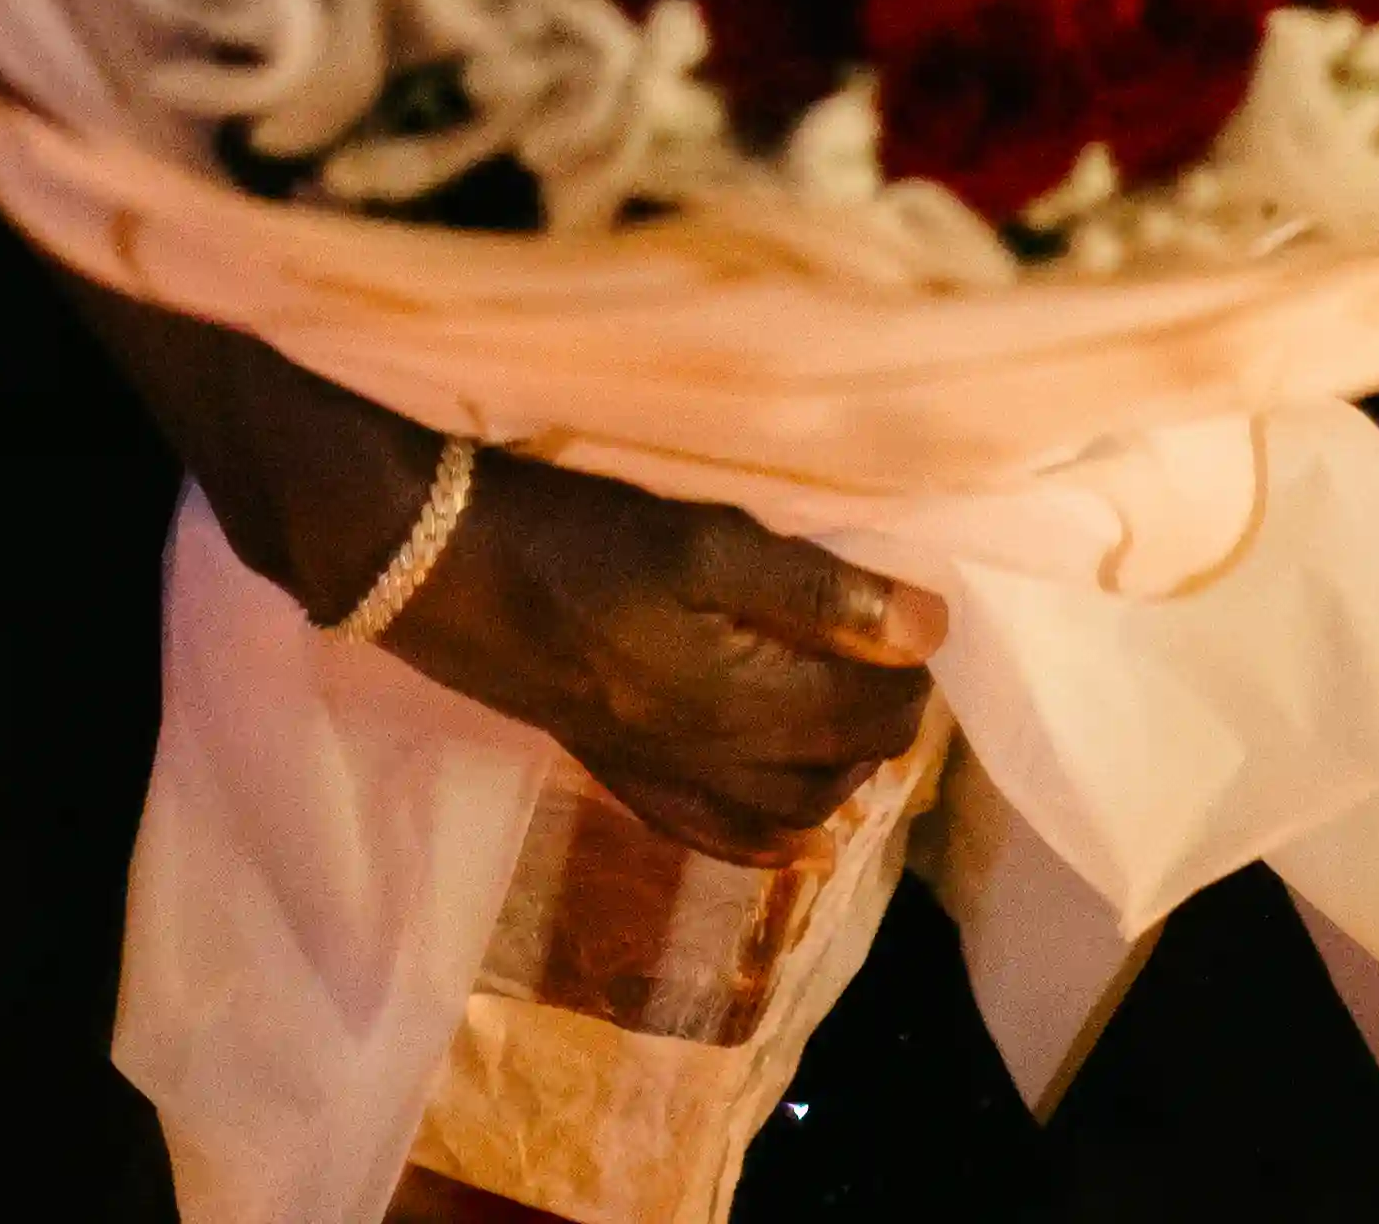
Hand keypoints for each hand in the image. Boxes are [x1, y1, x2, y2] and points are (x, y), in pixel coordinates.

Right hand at [388, 447, 943, 865]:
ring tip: (853, 714)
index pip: (870, 714)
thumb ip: (821, 595)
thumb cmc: (584, 542)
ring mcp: (664, 778)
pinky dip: (768, 835)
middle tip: (895, 657)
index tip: (918, 617)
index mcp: (743, 707)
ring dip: (837, 772)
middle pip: (838, 768)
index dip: (910, 670)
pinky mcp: (621, 773)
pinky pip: (715, 835)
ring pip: (787, 812)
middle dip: (884, 719)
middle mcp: (713, 764)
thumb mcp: (707, 544)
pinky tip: (791, 826)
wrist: (451, 573)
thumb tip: (927, 630)